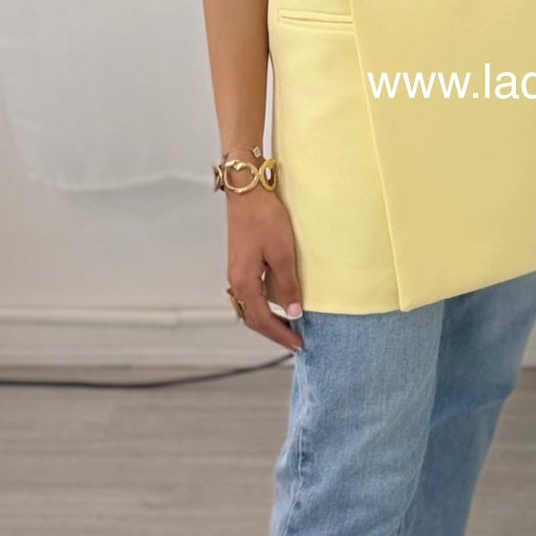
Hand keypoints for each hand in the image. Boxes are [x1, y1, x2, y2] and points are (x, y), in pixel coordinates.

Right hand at [226, 187, 303, 352]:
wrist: (246, 190)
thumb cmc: (265, 218)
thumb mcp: (283, 253)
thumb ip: (288, 285)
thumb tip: (294, 313)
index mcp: (245, 282)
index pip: (262, 319)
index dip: (281, 335)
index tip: (299, 345)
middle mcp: (236, 280)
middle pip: (253, 318)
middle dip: (273, 332)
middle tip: (295, 342)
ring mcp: (237, 272)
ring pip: (250, 307)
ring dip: (268, 320)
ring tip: (289, 328)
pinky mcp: (241, 263)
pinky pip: (251, 295)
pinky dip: (264, 306)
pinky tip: (278, 305)